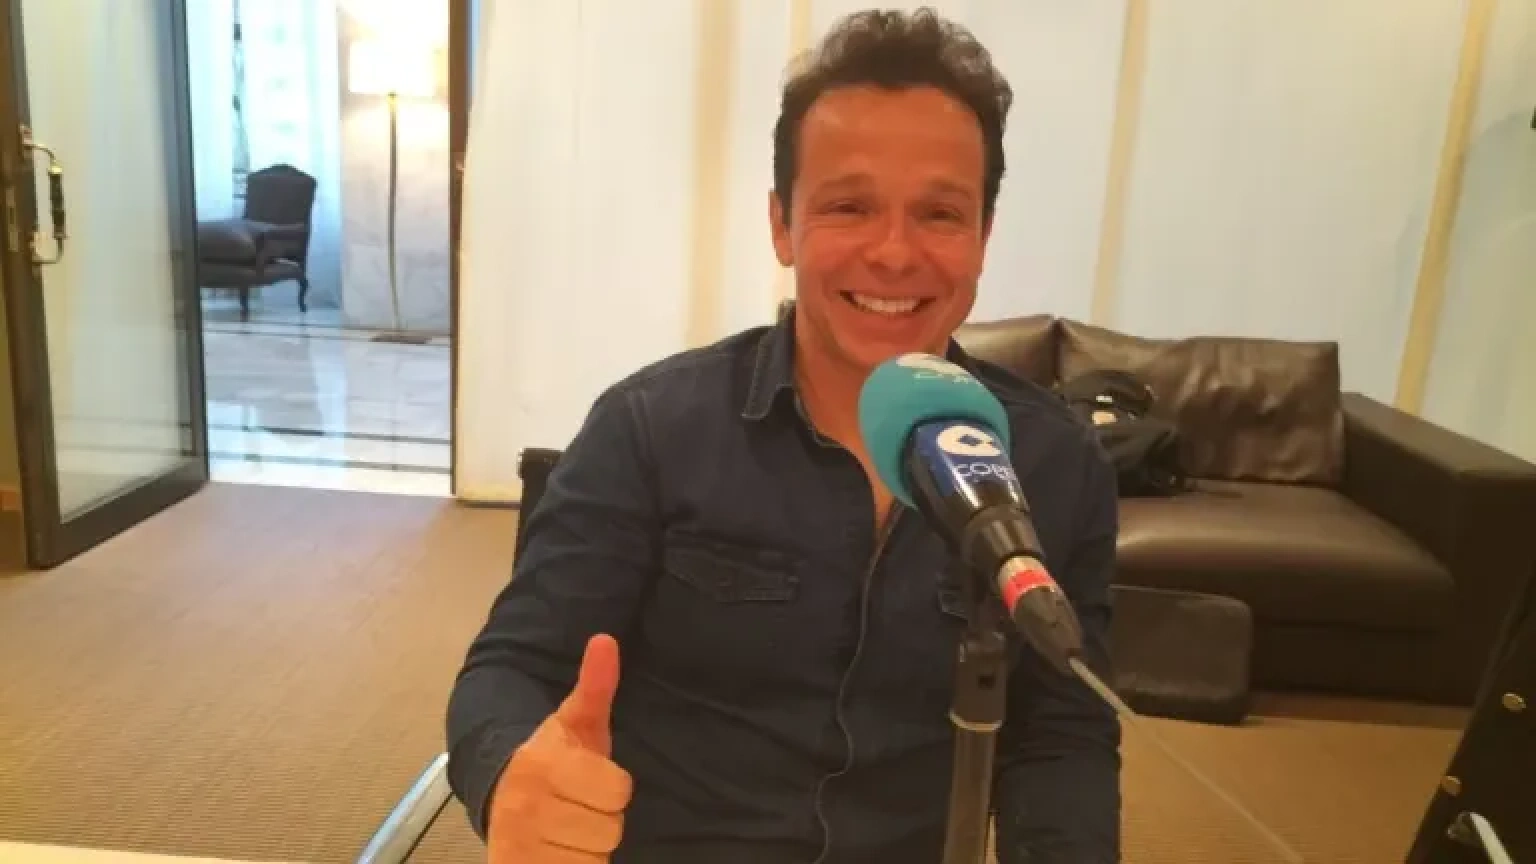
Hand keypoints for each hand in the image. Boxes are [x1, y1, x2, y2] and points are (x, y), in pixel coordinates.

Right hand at [487, 634, 630, 861]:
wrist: (501, 800)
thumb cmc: (552, 760)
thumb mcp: (575, 722)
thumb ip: (595, 686)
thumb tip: (606, 640)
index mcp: (543, 763)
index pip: (618, 789)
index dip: (612, 785)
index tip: (588, 779)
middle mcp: (526, 804)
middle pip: (610, 827)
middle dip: (601, 818)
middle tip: (577, 805)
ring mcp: (520, 843)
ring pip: (596, 856)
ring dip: (589, 847)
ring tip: (568, 828)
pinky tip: (560, 850)